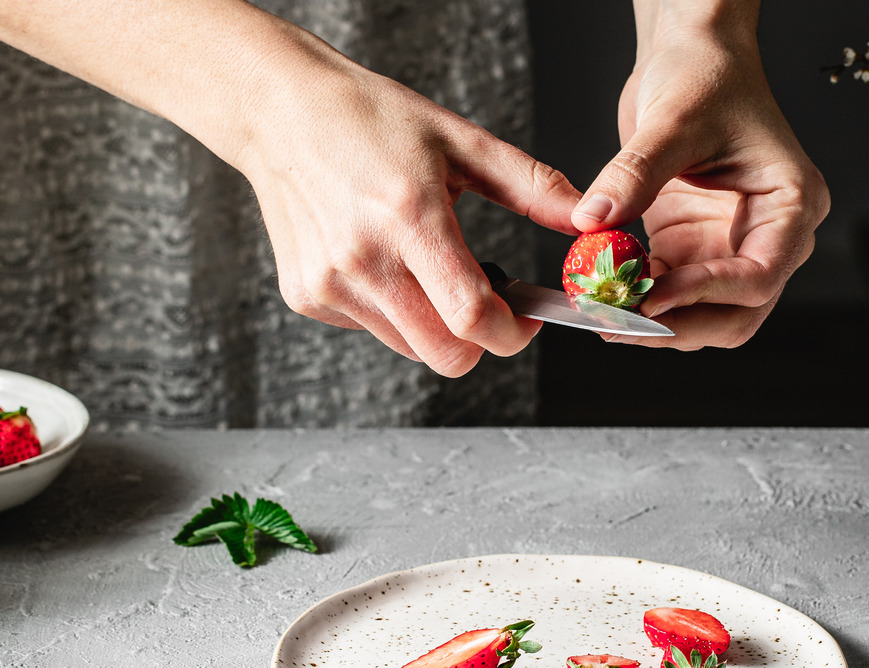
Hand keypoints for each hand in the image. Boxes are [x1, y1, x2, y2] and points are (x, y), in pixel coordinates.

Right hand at [235, 40, 580, 375]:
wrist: (280, 111)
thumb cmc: (371, 118)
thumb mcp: (460, 140)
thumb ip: (531, 186)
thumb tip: (588, 219)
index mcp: (410, 218)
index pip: (472, 317)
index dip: (511, 333)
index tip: (524, 321)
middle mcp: (364, 260)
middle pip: (444, 354)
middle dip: (478, 342)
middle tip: (486, 304)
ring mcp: (329, 283)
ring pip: (409, 348)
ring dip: (434, 326)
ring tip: (427, 268)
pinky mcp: (305, 295)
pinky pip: (370, 329)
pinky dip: (390, 310)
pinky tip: (382, 260)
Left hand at [572, 2, 828, 349]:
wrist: (692, 56)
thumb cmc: (706, 75)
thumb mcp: (672, 120)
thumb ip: (634, 174)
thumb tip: (594, 221)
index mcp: (791, 205)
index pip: (759, 274)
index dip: (705, 293)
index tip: (651, 296)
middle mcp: (770, 235)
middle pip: (737, 314)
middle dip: (680, 325)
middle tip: (620, 323)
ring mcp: (730, 246)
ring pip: (704, 315)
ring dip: (655, 322)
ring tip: (603, 311)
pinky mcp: (693, 247)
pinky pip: (671, 293)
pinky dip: (638, 300)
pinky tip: (604, 292)